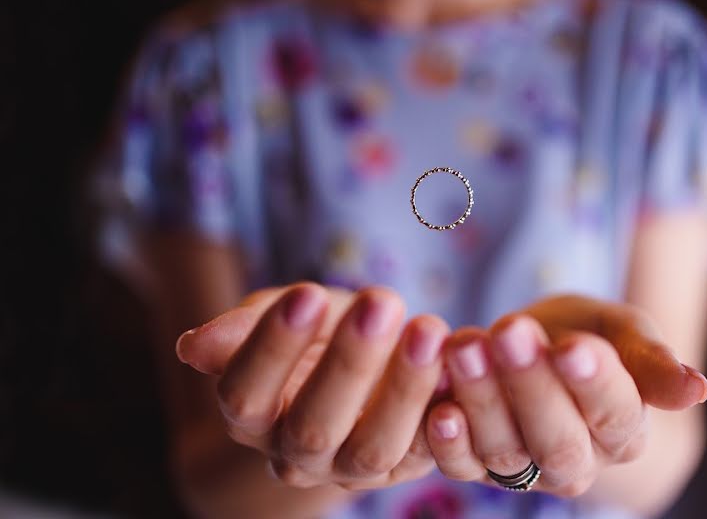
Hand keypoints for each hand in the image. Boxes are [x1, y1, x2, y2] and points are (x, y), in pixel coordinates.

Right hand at [176, 283, 449, 490]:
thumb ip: (245, 328)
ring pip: (372, 449)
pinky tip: (457, 373)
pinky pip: (426, 455)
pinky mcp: (406, 467)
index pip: (245, 393)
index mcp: (252, 414)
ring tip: (429, 328)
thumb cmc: (319, 330)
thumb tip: (190, 347)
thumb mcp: (284, 314)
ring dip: (404, 389)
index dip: (272, 347)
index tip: (307, 295)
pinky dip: (443, 420)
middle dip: (348, 362)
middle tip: (380, 302)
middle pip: (312, 424)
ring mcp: (351, 469)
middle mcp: (295, 453)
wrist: (369, 360)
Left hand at [423, 295, 706, 497]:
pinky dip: (448, 442)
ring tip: (466, 346)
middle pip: (558, 440)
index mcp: (624, 429)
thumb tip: (699, 389)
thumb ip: (651, 359)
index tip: (574, 345)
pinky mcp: (476, 464)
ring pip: (505, 449)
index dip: (594, 383)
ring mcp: (524, 469)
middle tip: (511, 333)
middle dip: (530, 385)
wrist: (536, 346)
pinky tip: (439, 409)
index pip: (615, 413)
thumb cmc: (588, 334)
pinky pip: (461, 464)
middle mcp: (578, 461)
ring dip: (482, 399)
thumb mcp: (623, 331)